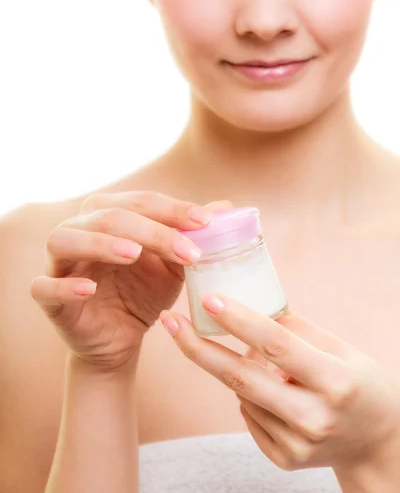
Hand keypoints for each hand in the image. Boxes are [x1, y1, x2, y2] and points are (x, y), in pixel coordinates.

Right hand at [30, 191, 231, 370]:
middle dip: (151, 230)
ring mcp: (59, 262)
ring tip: (134, 254)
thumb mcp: (173, 266)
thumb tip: (225, 208)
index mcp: (110, 215)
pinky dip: (65, 285)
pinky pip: (45, 286)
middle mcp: (79, 229)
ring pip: (66, 239)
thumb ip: (192, 236)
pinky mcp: (47, 296)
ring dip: (100, 243)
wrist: (120, 338)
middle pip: (108, 216)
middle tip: (187, 251)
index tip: (205, 222)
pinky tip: (89, 289)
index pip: (141, 202)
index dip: (173, 210)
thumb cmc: (144, 293)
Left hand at [160, 294, 399, 476]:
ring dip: (236, 369)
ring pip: (242, 395)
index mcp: (335, 382)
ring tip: (259, 358)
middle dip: (200, 348)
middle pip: (242, 378)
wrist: (375, 441)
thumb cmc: (360, 384)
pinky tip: (272, 390)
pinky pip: (248, 415)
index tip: (208, 299)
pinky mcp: (283, 459)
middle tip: (170, 321)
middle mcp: (313, 418)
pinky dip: (249, 395)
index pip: (277, 345)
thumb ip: (296, 329)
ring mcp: (296, 444)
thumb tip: (251, 304)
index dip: (239, 321)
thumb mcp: (341, 349)